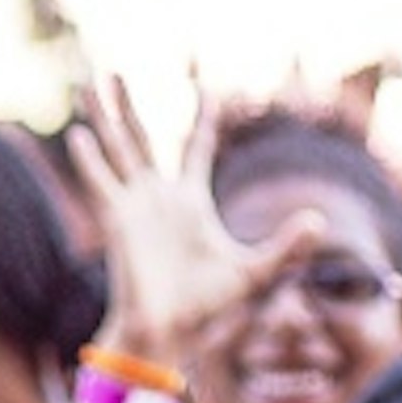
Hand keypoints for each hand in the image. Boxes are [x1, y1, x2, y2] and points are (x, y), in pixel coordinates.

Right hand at [65, 78, 321, 361]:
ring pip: (118, 148)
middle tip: (115, 71)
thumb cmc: (208, 307)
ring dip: (105, 116)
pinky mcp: (119, 220)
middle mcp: (158, 197)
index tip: (207, 91)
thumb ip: (288, 244)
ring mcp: (135, 206)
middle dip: (128, 105)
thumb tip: (321, 220)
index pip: (195, 149)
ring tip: (91, 81)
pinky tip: (80, 134)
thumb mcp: (258, 269)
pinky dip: (90, 160)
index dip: (203, 120)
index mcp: (190, 203)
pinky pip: (103, 182)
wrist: (169, 330)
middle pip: (141, 138)